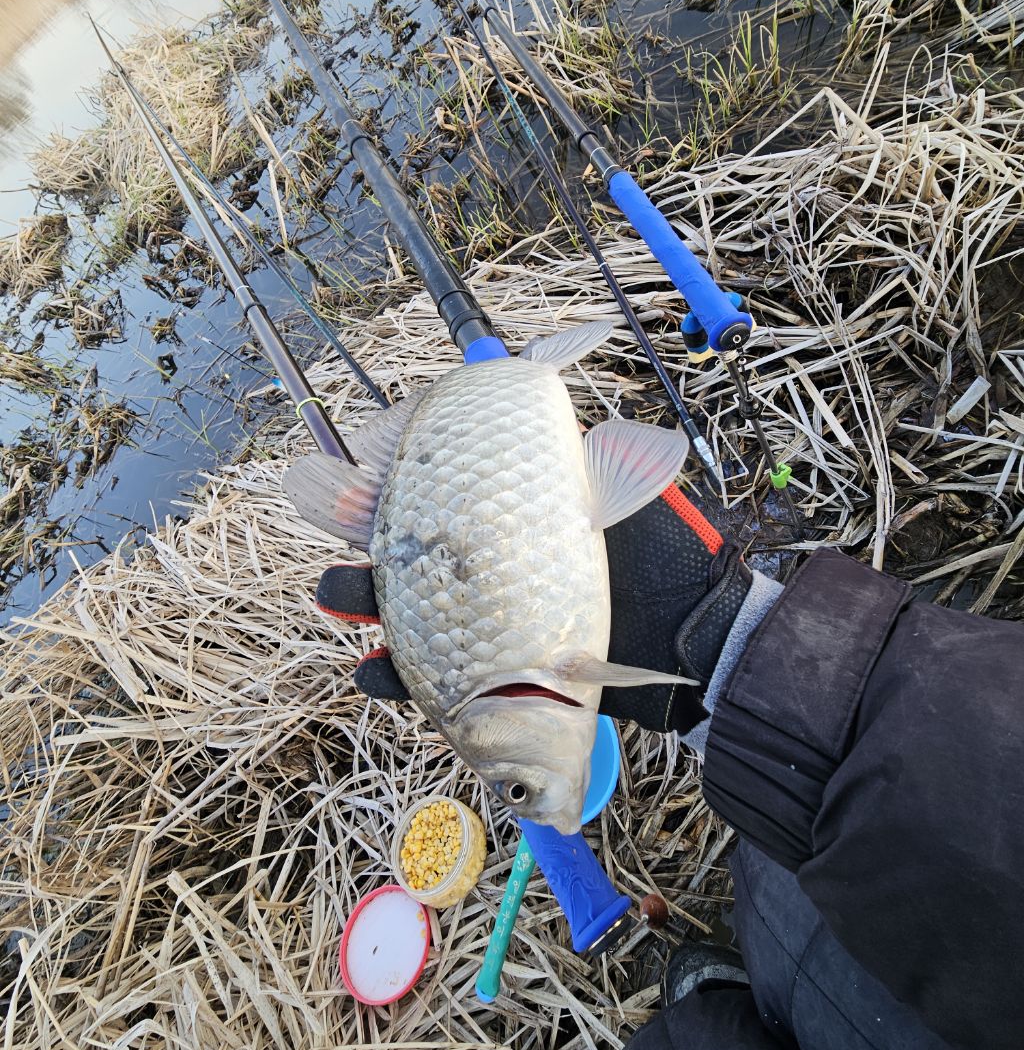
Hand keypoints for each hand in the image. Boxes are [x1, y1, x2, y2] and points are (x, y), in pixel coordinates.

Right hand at [314, 484, 750, 734]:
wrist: (691, 645)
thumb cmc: (664, 562)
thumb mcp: (623, 496)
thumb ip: (585, 450)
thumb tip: (550, 373)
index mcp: (508, 508)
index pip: (438, 477)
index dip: (392, 462)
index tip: (364, 456)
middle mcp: (485, 557)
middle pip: (399, 535)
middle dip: (353, 523)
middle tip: (328, 512)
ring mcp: (478, 613)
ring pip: (395, 601)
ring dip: (357, 595)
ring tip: (339, 595)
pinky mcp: (483, 671)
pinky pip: (421, 675)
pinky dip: (390, 676)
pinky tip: (374, 669)